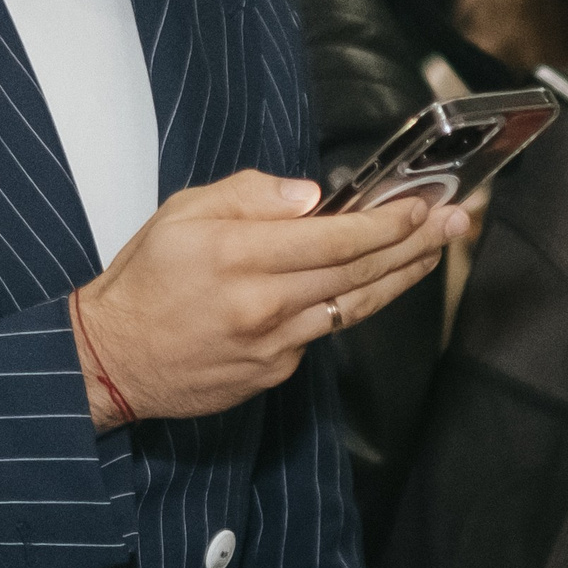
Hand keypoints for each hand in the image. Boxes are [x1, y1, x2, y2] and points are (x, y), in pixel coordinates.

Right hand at [71, 170, 467, 430]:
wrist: (112, 360)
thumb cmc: (145, 280)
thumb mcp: (181, 213)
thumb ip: (248, 196)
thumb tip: (312, 197)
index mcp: (239, 255)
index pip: (336, 236)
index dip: (387, 221)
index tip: (421, 205)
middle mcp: (264, 303)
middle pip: (359, 271)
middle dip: (415, 243)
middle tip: (455, 223)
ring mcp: (274, 344)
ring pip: (354, 307)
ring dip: (401, 278)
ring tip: (435, 253)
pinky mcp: (275, 372)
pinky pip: (322, 334)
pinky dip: (347, 307)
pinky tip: (368, 286)